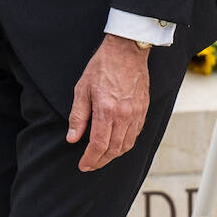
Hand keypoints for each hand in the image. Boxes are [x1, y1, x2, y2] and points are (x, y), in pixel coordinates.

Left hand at [67, 35, 150, 171]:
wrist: (126, 51)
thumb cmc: (102, 67)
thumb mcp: (82, 89)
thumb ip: (78, 116)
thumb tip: (72, 139)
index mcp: (107, 110)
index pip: (99, 145)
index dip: (90, 159)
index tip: (83, 165)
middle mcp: (124, 115)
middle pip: (114, 149)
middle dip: (101, 161)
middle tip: (90, 165)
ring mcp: (136, 113)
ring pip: (127, 144)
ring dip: (114, 155)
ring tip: (101, 158)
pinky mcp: (143, 110)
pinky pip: (136, 134)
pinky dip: (125, 143)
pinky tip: (116, 144)